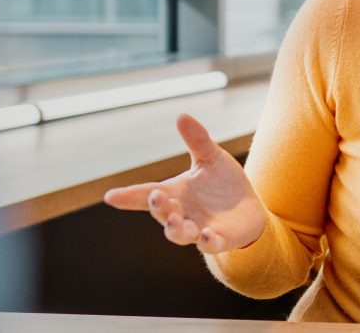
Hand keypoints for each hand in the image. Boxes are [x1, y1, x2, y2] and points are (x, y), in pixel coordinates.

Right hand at [102, 114, 265, 253]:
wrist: (249, 208)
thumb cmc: (224, 184)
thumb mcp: (211, 159)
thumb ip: (197, 141)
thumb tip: (181, 115)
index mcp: (176, 193)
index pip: (146, 195)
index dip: (128, 197)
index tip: (110, 197)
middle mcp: (183, 213)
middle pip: (162, 214)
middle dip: (158, 207)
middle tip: (157, 196)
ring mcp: (199, 229)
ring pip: (180, 234)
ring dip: (175, 229)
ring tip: (175, 220)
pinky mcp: (219, 239)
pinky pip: (210, 245)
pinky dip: (207, 241)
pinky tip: (207, 235)